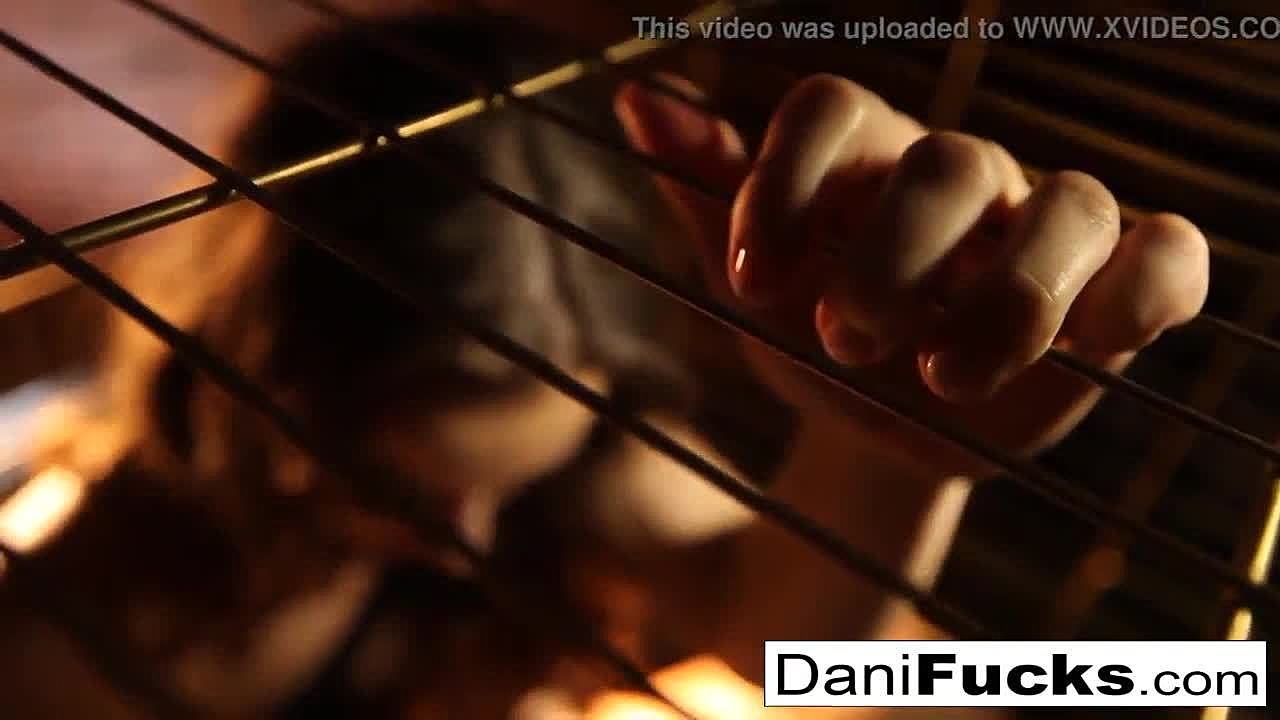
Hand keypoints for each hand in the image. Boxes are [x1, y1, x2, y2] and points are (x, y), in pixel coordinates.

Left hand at [614, 74, 1208, 476]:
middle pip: (948, 164)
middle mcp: (961, 178)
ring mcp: (1044, 227)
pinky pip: (1167, 254)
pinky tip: (1102, 340)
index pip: (832, 112)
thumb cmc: (812, 340)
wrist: (875, 433)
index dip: (784, 184)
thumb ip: (708, 192)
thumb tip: (638, 98)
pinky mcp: (1117, 287)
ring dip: (1011, 296)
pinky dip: (1146, 286)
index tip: (747, 283)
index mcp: (864, 161)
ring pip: (1073, 206)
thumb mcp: (751, 283)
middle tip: (843, 336)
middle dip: (894, 255)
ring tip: (945, 378)